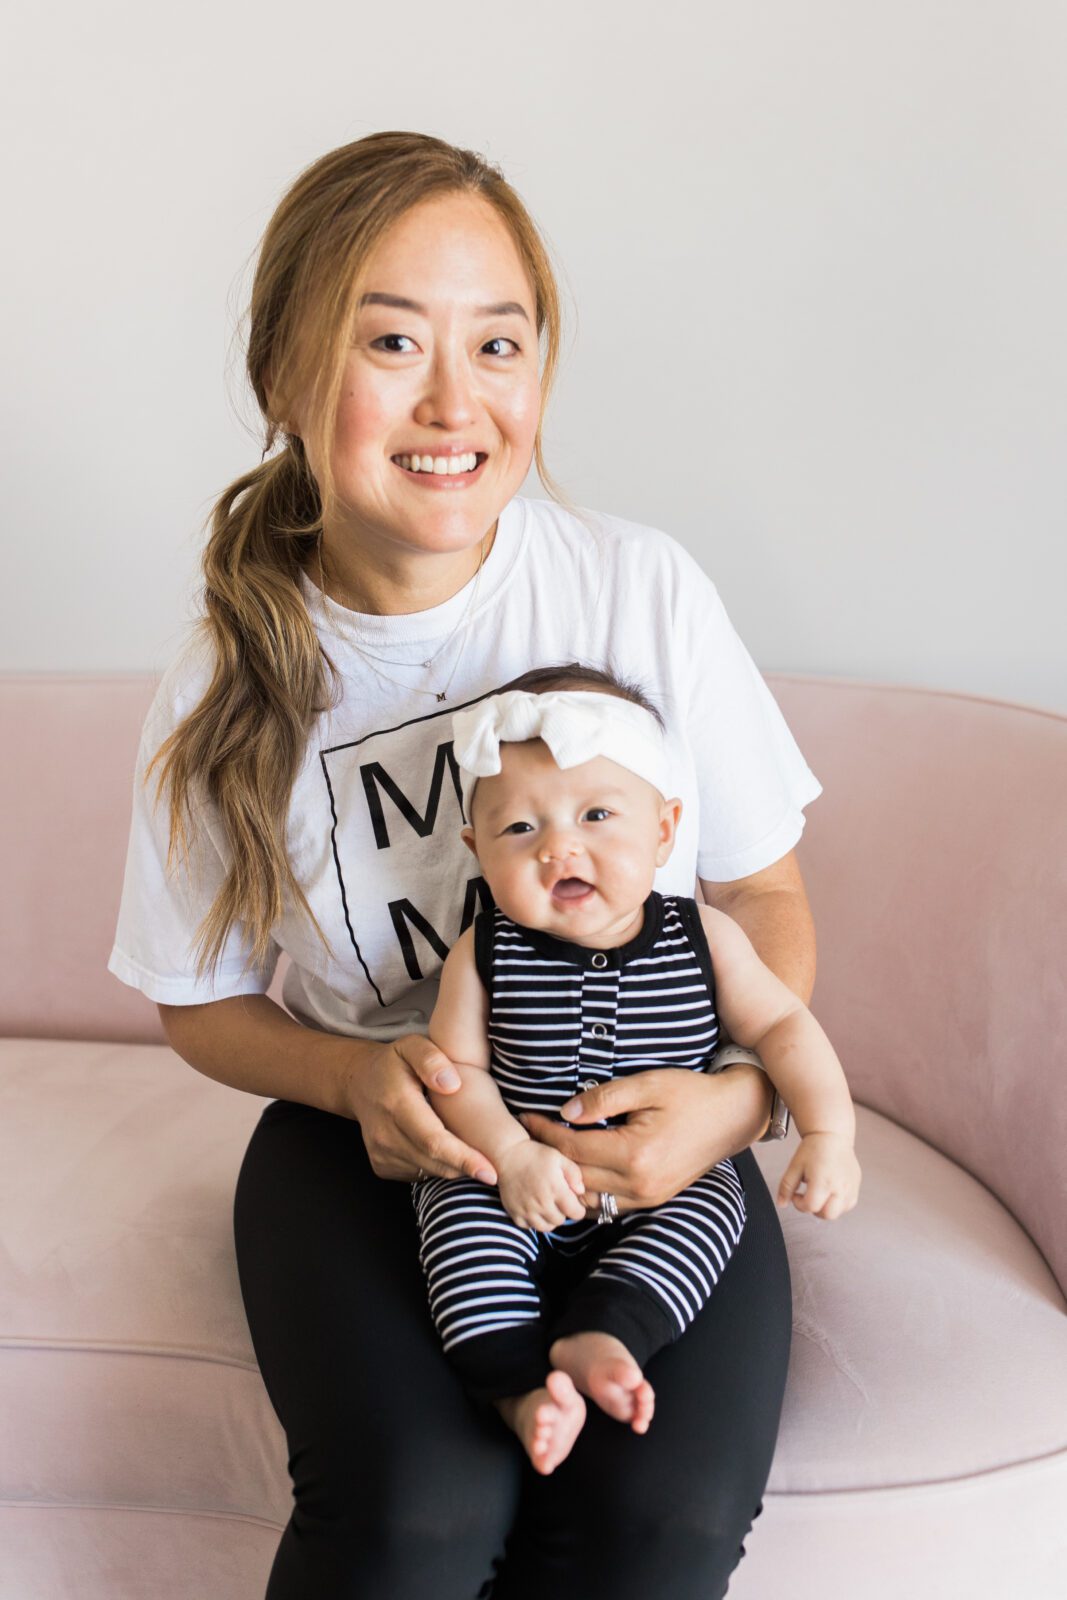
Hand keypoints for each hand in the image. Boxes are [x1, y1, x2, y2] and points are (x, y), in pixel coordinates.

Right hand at [341, 1033, 496, 1184]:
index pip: (433, 1140)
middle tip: (495, 1166)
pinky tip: (444, 1146)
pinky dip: (438, 1166)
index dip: (463, 1158)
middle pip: (435, 1162)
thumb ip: (431, 1059)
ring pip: (430, 1171)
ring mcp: (381, 1153)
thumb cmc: (395, 1063)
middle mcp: (385, 1134)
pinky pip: (420, 1174)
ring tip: (471, 1147)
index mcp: (396, 1104)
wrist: (360, 1084)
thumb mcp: (412, 1046)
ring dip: (454, 1166)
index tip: (490, 1172)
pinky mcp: (382, 1166)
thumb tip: (452, 1084)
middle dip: (467, 1168)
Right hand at [496, 1142, 586, 1230]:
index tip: (574, 1202)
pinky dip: (533, 1221)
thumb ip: (574, 1174)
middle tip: (558, 1201)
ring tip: (547, 1206)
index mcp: (556, 1189)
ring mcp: (527, 1209)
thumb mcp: (559, 1157)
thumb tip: (580, 1192)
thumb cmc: (536, 1154)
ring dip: (549, 1219)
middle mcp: (542, 1202)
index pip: (576, 1213)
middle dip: (563, 1212)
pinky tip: (534, 1208)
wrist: (508, 1154)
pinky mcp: (514, 1212)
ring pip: (545, 1227)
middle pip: (560, 1221)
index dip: (578, 1209)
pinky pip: (528, 1226)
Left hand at [521, 1068, 762, 1217]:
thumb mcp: (647, 1085)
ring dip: (565, 1180)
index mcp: (636, 1154)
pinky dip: (587, 1192)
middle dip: (548, 1157)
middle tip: (527, 1138)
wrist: (732, 1116)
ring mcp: (648, 1197)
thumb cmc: (690, 1094)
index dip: (545, 1133)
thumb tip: (565, 1112)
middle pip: (576, 1176)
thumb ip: (604, 1098)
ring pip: (588, 1199)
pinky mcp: (653, 1199)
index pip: (574, 1148)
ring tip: (546, 1156)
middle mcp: (640, 1183)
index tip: (526, 1118)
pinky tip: (575, 1173)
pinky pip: (608, 1205)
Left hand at [776, 1132, 860, 1218]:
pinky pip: (848, 1204)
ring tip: (820, 1192)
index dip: (799, 1204)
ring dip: (827, 1208)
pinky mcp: (856, 1186)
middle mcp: (840, 1187)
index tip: (797, 1194)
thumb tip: (782, 1203)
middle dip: (814, 1210)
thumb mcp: (795, 1166)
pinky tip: (830, 1192)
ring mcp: (850, 1187)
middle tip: (809, 1197)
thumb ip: (786, 1187)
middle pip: (827, 1215)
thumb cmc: (814, 1149)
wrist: (832, 1136)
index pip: (811, 1207)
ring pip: (839, 1212)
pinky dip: (838, 1204)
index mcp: (823, 1182)